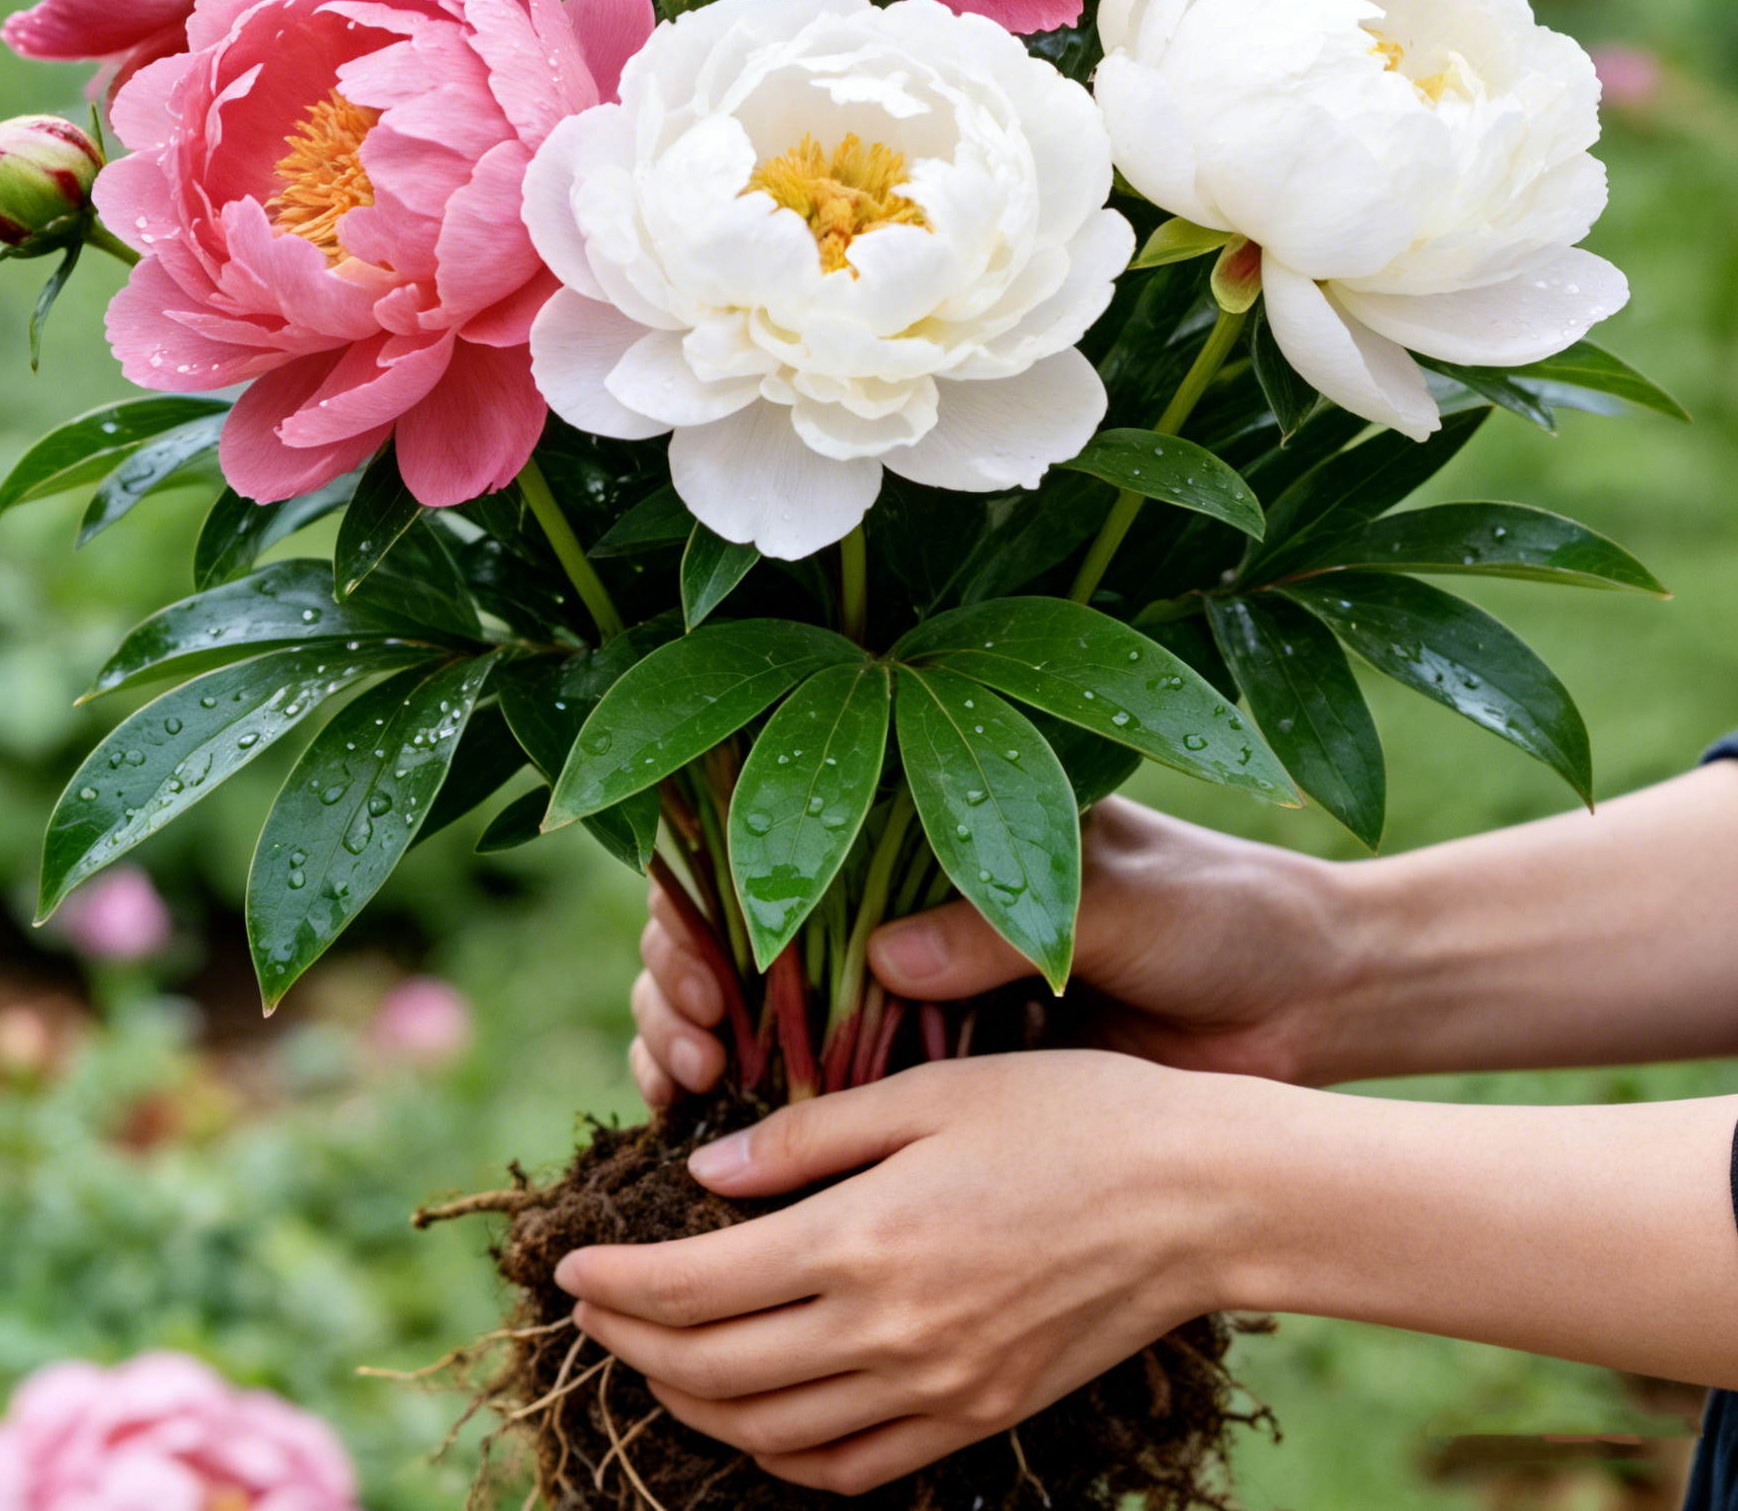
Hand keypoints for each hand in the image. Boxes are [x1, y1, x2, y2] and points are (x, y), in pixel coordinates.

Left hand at [560, 1052, 1243, 1494]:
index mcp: (865, 1240)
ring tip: (660, 1356)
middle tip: (597, 1309)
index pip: (695, 1288)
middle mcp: (888, 1334)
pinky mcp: (976, 1421)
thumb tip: (704, 1173)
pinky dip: (782, 1458)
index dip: (617, 1283)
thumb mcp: (930, 1089)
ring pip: (770, 1436)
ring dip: (694, 1404)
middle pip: (715, 1372)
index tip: (569, 1263)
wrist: (1199, 1197)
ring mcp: (935, 1394)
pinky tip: (761, 1417)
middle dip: (634, 1345)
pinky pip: (850, 1472)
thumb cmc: (1068, 1113)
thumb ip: (809, 1134)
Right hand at [628, 797, 1354, 1107]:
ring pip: (762, 1025)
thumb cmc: (1219, 911)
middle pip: (737, 942)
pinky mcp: (952, 1089)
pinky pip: (836, 1109)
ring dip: (697, 1053)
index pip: (771, 844)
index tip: (700, 974)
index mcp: (929, 834)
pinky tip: (724, 1157)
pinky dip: (765, 1132)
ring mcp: (920, 1005)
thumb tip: (879, 960)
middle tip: (689, 1042)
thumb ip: (1003, 919)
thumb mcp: (1113, 893)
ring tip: (688, 1092)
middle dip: (680, 988)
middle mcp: (904, 915)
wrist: (1312, 995)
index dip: (703, 907)